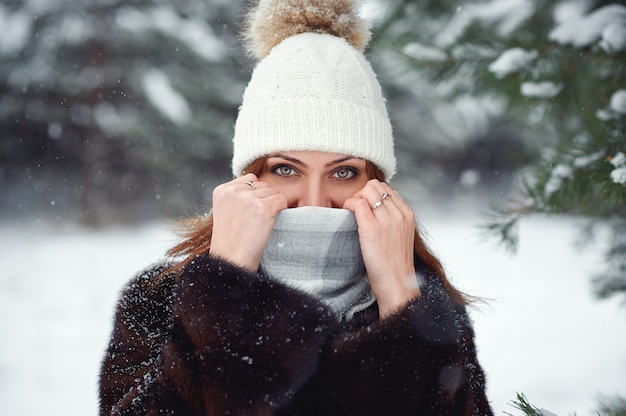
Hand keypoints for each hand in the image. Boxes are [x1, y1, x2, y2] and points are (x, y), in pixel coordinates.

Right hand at [209, 173, 287, 270]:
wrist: (231, 261)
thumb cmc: (230, 241)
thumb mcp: (225, 212)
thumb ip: (237, 196)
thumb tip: (258, 185)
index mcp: (221, 191)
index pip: (249, 179)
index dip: (255, 194)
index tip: (251, 211)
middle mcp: (233, 191)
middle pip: (262, 184)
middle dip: (265, 199)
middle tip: (257, 220)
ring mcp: (248, 199)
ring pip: (273, 191)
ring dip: (273, 205)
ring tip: (261, 223)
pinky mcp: (263, 208)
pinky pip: (282, 199)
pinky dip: (282, 209)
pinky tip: (271, 222)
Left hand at [343, 180, 420, 317]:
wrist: (397, 286)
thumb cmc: (395, 266)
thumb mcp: (401, 237)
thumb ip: (393, 221)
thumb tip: (375, 210)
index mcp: (407, 215)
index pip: (387, 188)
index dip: (372, 194)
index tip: (364, 207)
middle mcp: (399, 214)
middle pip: (376, 185)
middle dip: (362, 193)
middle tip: (356, 210)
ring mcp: (387, 221)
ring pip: (367, 190)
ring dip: (355, 198)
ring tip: (352, 214)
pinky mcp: (372, 229)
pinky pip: (357, 203)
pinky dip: (349, 205)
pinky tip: (347, 215)